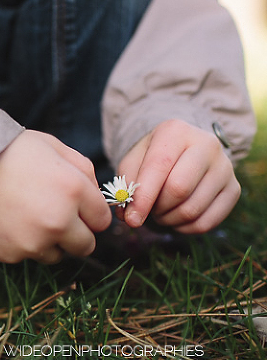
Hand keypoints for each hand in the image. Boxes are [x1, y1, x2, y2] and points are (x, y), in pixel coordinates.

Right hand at [0, 130, 111, 263]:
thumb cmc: (6, 151)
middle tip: (56, 217)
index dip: (90, 213)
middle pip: (85, 246)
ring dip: (48, 241)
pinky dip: (21, 243)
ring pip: (56, 255)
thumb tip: (96, 194)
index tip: (76, 207)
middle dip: (75, 233)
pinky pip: (27, 256)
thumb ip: (82, 169)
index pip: (102, 220)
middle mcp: (58, 221)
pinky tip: (7, 220)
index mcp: (73, 190)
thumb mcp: (51, 145)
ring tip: (26, 215)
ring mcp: (33, 242)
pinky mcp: (10, 255)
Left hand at [116, 119, 239, 232]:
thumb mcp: (134, 162)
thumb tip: (128, 216)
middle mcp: (207, 145)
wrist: (183, 151)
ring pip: (192, 209)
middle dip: (157, 208)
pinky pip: (207, 222)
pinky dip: (185, 228)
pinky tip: (175, 218)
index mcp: (176, 131)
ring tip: (160, 212)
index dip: (143, 197)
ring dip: (168, 220)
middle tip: (148, 210)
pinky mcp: (234, 189)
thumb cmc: (153, 157)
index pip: (158, 167)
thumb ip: (127, 186)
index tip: (132, 219)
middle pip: (179, 189)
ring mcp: (225, 167)